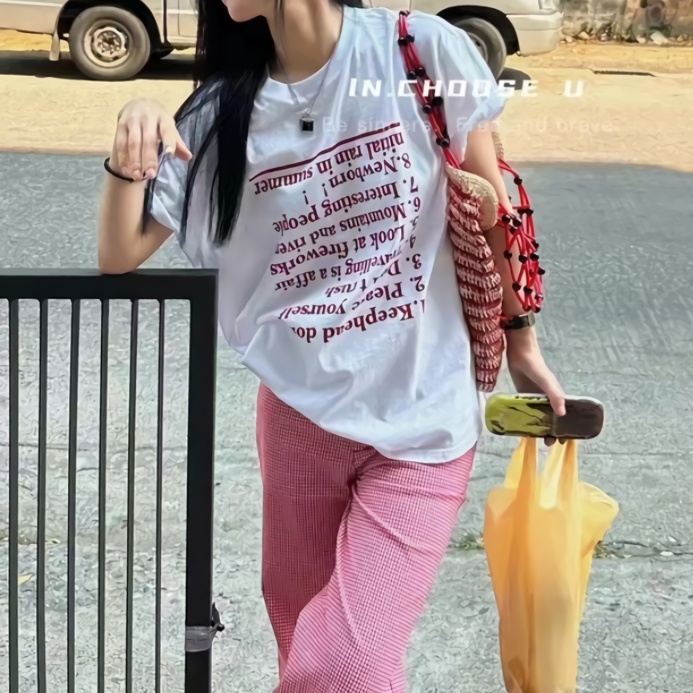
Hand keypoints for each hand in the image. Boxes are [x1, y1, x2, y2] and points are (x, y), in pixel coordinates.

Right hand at [112, 98, 192, 181]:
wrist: (138, 102)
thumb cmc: (158, 120)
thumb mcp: (169, 127)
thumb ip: (177, 142)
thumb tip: (188, 157)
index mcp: (163, 118)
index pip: (167, 130)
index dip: (169, 142)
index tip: (170, 154)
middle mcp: (147, 117)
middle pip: (149, 140)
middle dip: (149, 159)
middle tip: (151, 175)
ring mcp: (132, 120)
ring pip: (133, 142)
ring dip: (135, 161)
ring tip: (137, 176)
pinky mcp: (120, 124)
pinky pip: (121, 143)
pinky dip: (123, 157)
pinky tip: (127, 170)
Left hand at [505, 328, 565, 445]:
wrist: (519, 353)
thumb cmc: (536, 366)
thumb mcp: (546, 380)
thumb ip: (554, 395)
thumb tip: (562, 414)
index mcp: (556, 397)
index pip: (564, 416)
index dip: (566, 428)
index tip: (563, 441)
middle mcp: (546, 400)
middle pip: (551, 419)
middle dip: (551, 432)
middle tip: (547, 443)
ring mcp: (534, 398)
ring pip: (538, 417)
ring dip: (538, 428)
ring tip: (535, 439)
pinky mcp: (522, 396)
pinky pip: (525, 411)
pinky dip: (525, 420)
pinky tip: (521, 429)